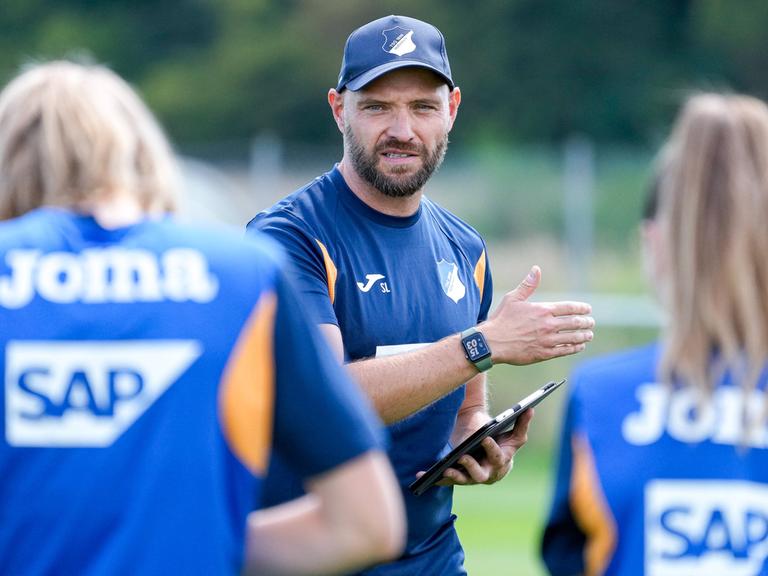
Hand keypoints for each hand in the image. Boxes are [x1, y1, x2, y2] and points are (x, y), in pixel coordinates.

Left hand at [416, 408, 533, 487]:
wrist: (485, 448)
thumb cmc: (501, 439)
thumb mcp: (512, 434)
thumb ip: (521, 423)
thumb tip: (530, 408)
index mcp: (501, 462)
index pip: (497, 457)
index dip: (492, 449)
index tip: (486, 438)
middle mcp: (487, 474)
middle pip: (479, 474)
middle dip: (471, 467)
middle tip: (462, 457)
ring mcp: (471, 478)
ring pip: (462, 480)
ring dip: (454, 476)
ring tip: (445, 469)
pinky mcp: (457, 478)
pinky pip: (444, 481)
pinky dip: (433, 479)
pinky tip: (420, 475)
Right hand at [482, 265, 593, 364]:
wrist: (493, 343)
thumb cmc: (501, 320)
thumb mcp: (513, 298)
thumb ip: (528, 285)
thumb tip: (536, 269)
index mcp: (543, 310)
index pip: (570, 308)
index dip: (582, 308)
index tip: (588, 309)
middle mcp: (548, 325)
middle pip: (575, 323)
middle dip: (586, 322)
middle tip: (591, 322)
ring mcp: (547, 340)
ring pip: (573, 338)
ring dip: (584, 336)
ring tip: (589, 335)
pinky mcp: (544, 353)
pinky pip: (565, 350)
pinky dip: (575, 347)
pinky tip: (579, 346)